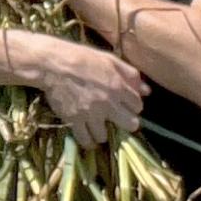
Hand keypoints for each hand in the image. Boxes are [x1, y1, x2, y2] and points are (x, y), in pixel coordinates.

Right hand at [29, 36, 146, 146]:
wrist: (53, 64)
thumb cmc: (82, 58)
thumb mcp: (109, 60)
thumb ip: (130, 75)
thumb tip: (147, 90)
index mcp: (119, 86)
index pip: (137, 105)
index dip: (133, 106)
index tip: (125, 105)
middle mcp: (108, 103)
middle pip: (130, 124)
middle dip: (127, 123)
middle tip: (116, 119)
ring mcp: (91, 113)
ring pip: (105, 135)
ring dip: (102, 132)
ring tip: (96, 126)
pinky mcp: (75, 120)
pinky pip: (85, 140)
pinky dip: (87, 141)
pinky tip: (87, 138)